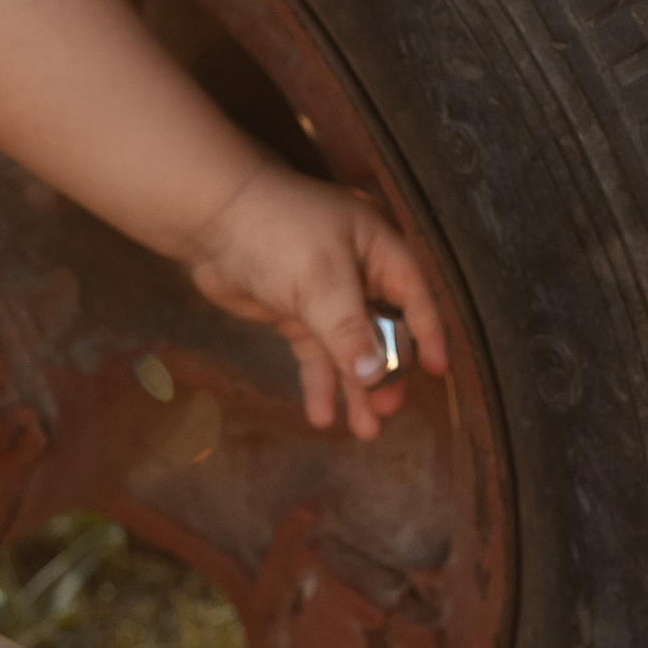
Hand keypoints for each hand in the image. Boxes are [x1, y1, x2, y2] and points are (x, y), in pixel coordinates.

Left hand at [182, 164, 446, 438]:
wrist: (210, 217)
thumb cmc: (274, 230)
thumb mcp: (320, 280)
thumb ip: (349, 330)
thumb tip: (376, 376)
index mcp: (378, 249)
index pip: (415, 297)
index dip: (428, 335)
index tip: (437, 372)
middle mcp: (358, 272)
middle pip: (383, 330)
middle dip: (385, 373)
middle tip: (386, 411)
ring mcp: (325, 294)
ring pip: (349, 349)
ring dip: (354, 388)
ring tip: (364, 430)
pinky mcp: (295, 311)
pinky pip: (315, 353)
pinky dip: (319, 383)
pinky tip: (322, 414)